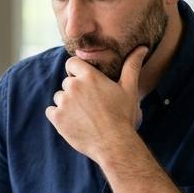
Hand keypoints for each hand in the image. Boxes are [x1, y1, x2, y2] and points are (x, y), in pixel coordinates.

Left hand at [46, 47, 146, 161]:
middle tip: (91, 105)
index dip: (77, 71)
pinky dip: (59, 117)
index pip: (72, 63)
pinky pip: (51, 111)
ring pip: (59, 97)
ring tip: (84, 116)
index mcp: (89, 76)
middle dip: (75, 91)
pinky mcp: (57, 118)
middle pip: (67, 82)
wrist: (114, 144)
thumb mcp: (129, 89)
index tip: (85, 82)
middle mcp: (73, 86)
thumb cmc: (123, 116)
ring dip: (67, 104)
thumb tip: (142, 48)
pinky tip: (74, 123)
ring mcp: (63, 102)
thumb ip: (132, 66)